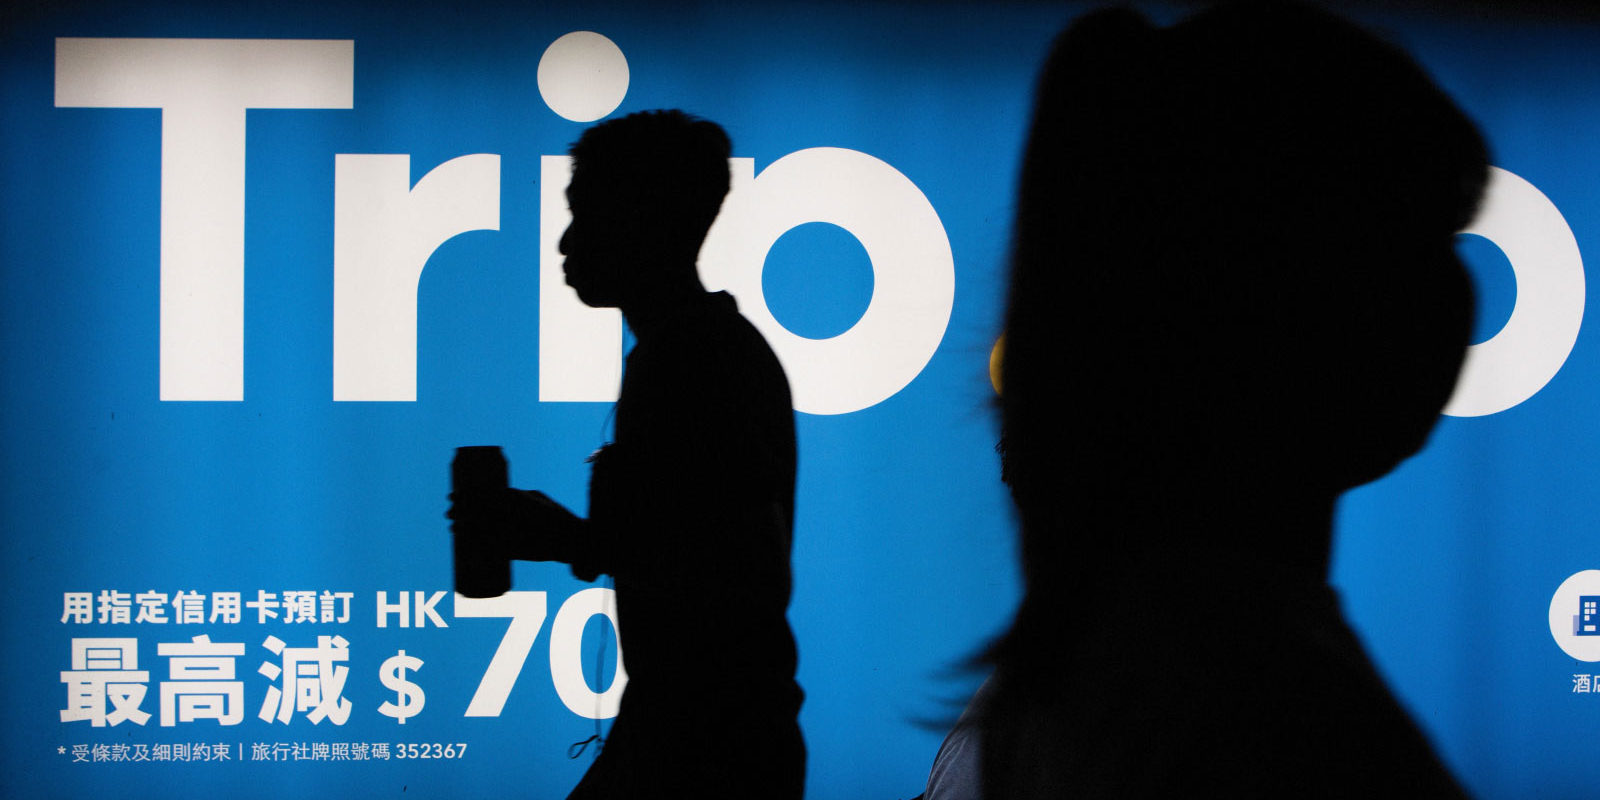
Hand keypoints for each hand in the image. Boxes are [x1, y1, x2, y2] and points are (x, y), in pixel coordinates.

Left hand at [447, 488, 583, 562]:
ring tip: (453, 526)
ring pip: (479, 529)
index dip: (465, 495)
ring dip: (462, 526)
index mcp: (517, 499)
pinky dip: (473, 544)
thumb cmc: (556, 516)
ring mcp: (511, 532)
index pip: (483, 494)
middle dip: (460, 510)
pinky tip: (464, 543)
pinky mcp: (512, 549)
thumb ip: (517, 495)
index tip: (454, 495)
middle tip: (450, 510)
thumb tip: (499, 494)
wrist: (571, 541)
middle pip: (476, 511)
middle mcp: (511, 515)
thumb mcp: (538, 498)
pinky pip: (487, 547)